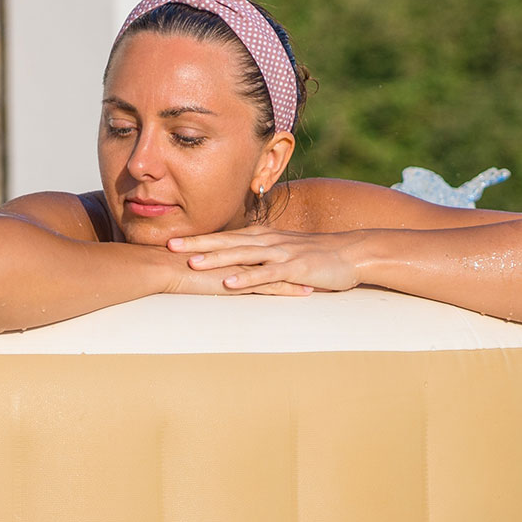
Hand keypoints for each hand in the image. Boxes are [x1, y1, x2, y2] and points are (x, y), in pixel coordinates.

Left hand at [167, 227, 361, 292]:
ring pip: (242, 255)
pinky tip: (229, 284)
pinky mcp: (294, 268)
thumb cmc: (316, 255)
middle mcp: (268, 241)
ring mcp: (281, 253)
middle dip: (197, 244)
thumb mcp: (284, 251)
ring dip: (217, 259)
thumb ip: (261, 254)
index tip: (171, 241)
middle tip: (169, 246)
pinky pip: (266, 274)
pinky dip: (246, 279)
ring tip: (192, 264)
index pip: (225, 236)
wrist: (352, 252)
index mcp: (263, 237)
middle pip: (227, 241)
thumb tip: (238, 261)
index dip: (198, 238)